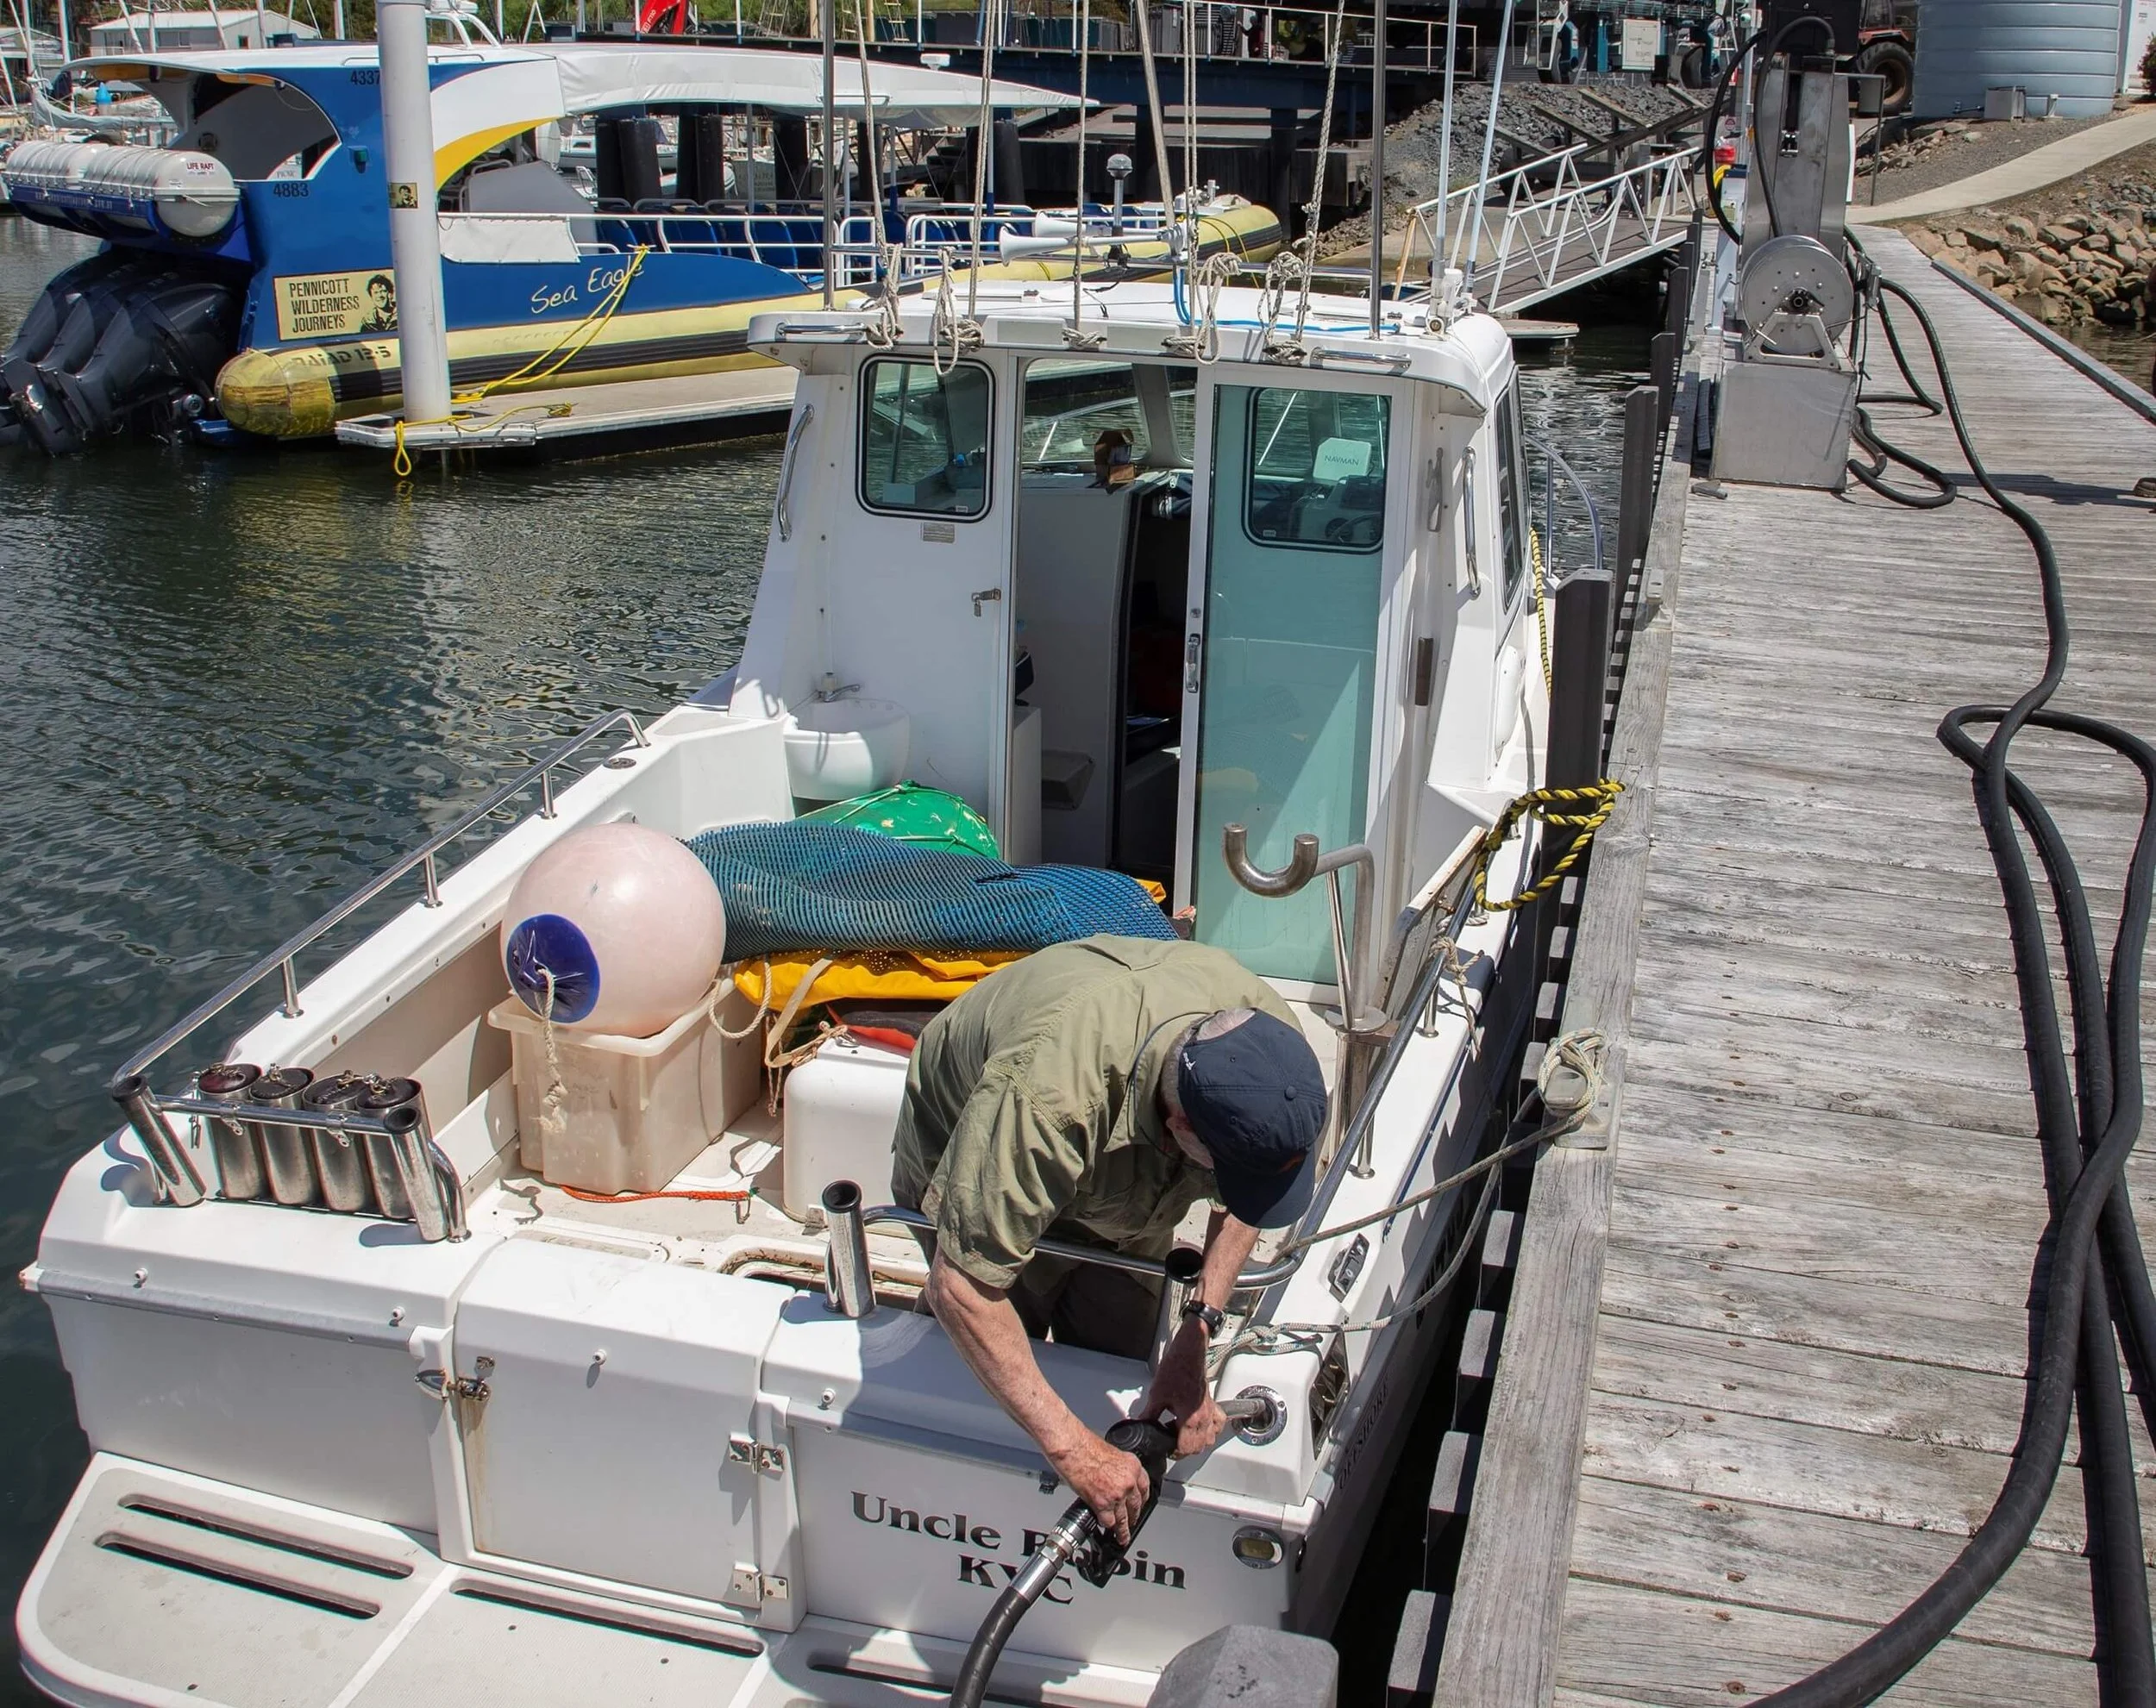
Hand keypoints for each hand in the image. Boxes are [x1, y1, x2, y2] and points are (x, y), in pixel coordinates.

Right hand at [1051, 1430, 1148, 1544]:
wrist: (1073, 1448)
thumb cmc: (1086, 1447)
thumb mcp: (1112, 1455)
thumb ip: (1119, 1470)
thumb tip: (1117, 1481)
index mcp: (1133, 1466)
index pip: (1145, 1488)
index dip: (1142, 1500)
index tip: (1140, 1506)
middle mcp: (1128, 1481)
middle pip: (1135, 1505)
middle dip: (1134, 1516)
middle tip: (1132, 1523)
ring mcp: (1117, 1494)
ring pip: (1124, 1518)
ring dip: (1123, 1530)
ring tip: (1123, 1537)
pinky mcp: (1102, 1504)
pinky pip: (1109, 1521)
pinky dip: (1108, 1527)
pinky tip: (1108, 1531)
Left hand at [1142, 1319, 1226, 1457]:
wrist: (1189, 1352)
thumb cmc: (1176, 1369)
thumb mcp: (1156, 1394)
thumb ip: (1149, 1414)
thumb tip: (1141, 1424)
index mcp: (1190, 1419)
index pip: (1185, 1449)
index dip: (1173, 1453)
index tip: (1165, 1448)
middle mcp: (1204, 1418)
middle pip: (1198, 1447)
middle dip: (1184, 1450)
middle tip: (1171, 1443)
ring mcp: (1210, 1411)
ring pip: (1210, 1439)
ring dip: (1197, 1442)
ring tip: (1183, 1435)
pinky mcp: (1212, 1403)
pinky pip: (1218, 1423)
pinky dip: (1211, 1430)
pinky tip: (1201, 1427)